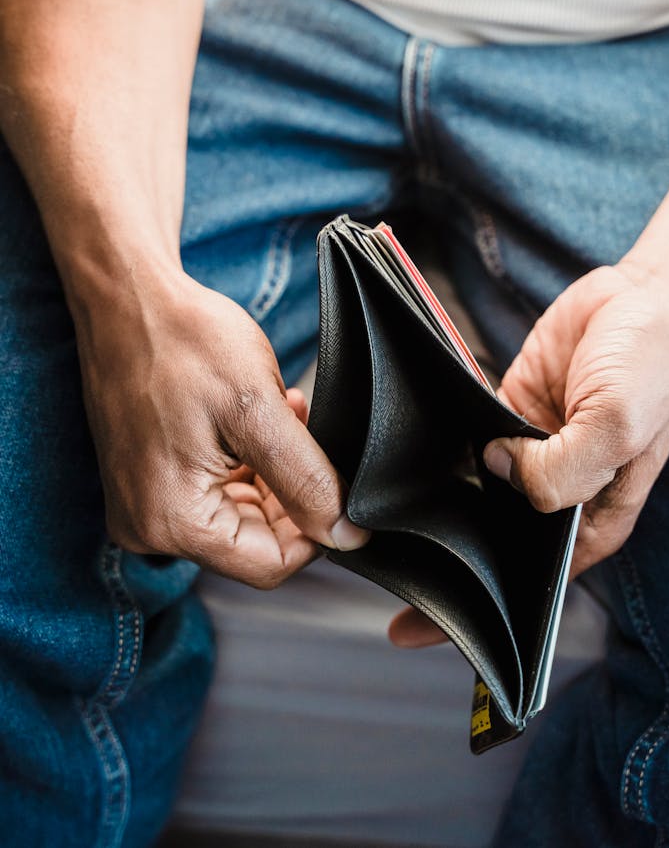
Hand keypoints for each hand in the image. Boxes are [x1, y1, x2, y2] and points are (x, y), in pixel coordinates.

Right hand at [76, 270, 368, 586]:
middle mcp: (150, 526)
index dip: (315, 530)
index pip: (269, 565)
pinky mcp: (147, 480)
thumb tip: (346, 535)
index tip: (335, 482)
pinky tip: (257, 417)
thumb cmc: (184, 341)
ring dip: (272, 471)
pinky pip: (213, 490)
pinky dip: (245, 461)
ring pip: (239, 514)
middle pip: (254, 541)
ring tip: (282, 413)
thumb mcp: (259, 411)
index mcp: (172, 521)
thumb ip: (307, 480)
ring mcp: (144, 504)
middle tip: (303, 432)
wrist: (128, 297)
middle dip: (291, 491)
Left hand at [390, 262, 668, 646]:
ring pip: (475, 487)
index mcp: (591, 516)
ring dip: (439, 495)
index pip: (529, 582)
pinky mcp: (507, 409)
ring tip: (380, 512)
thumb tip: (497, 470)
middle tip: (382, 566)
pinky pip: (467, 434)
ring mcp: (530, 450)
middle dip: (446, 554)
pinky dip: (442, 441)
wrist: (647, 297)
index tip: (417, 627)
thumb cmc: (652, 366)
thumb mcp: (615, 428)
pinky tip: (404, 448)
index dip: (479, 608)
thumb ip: (560, 468)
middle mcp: (556, 489)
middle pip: (494, 538)